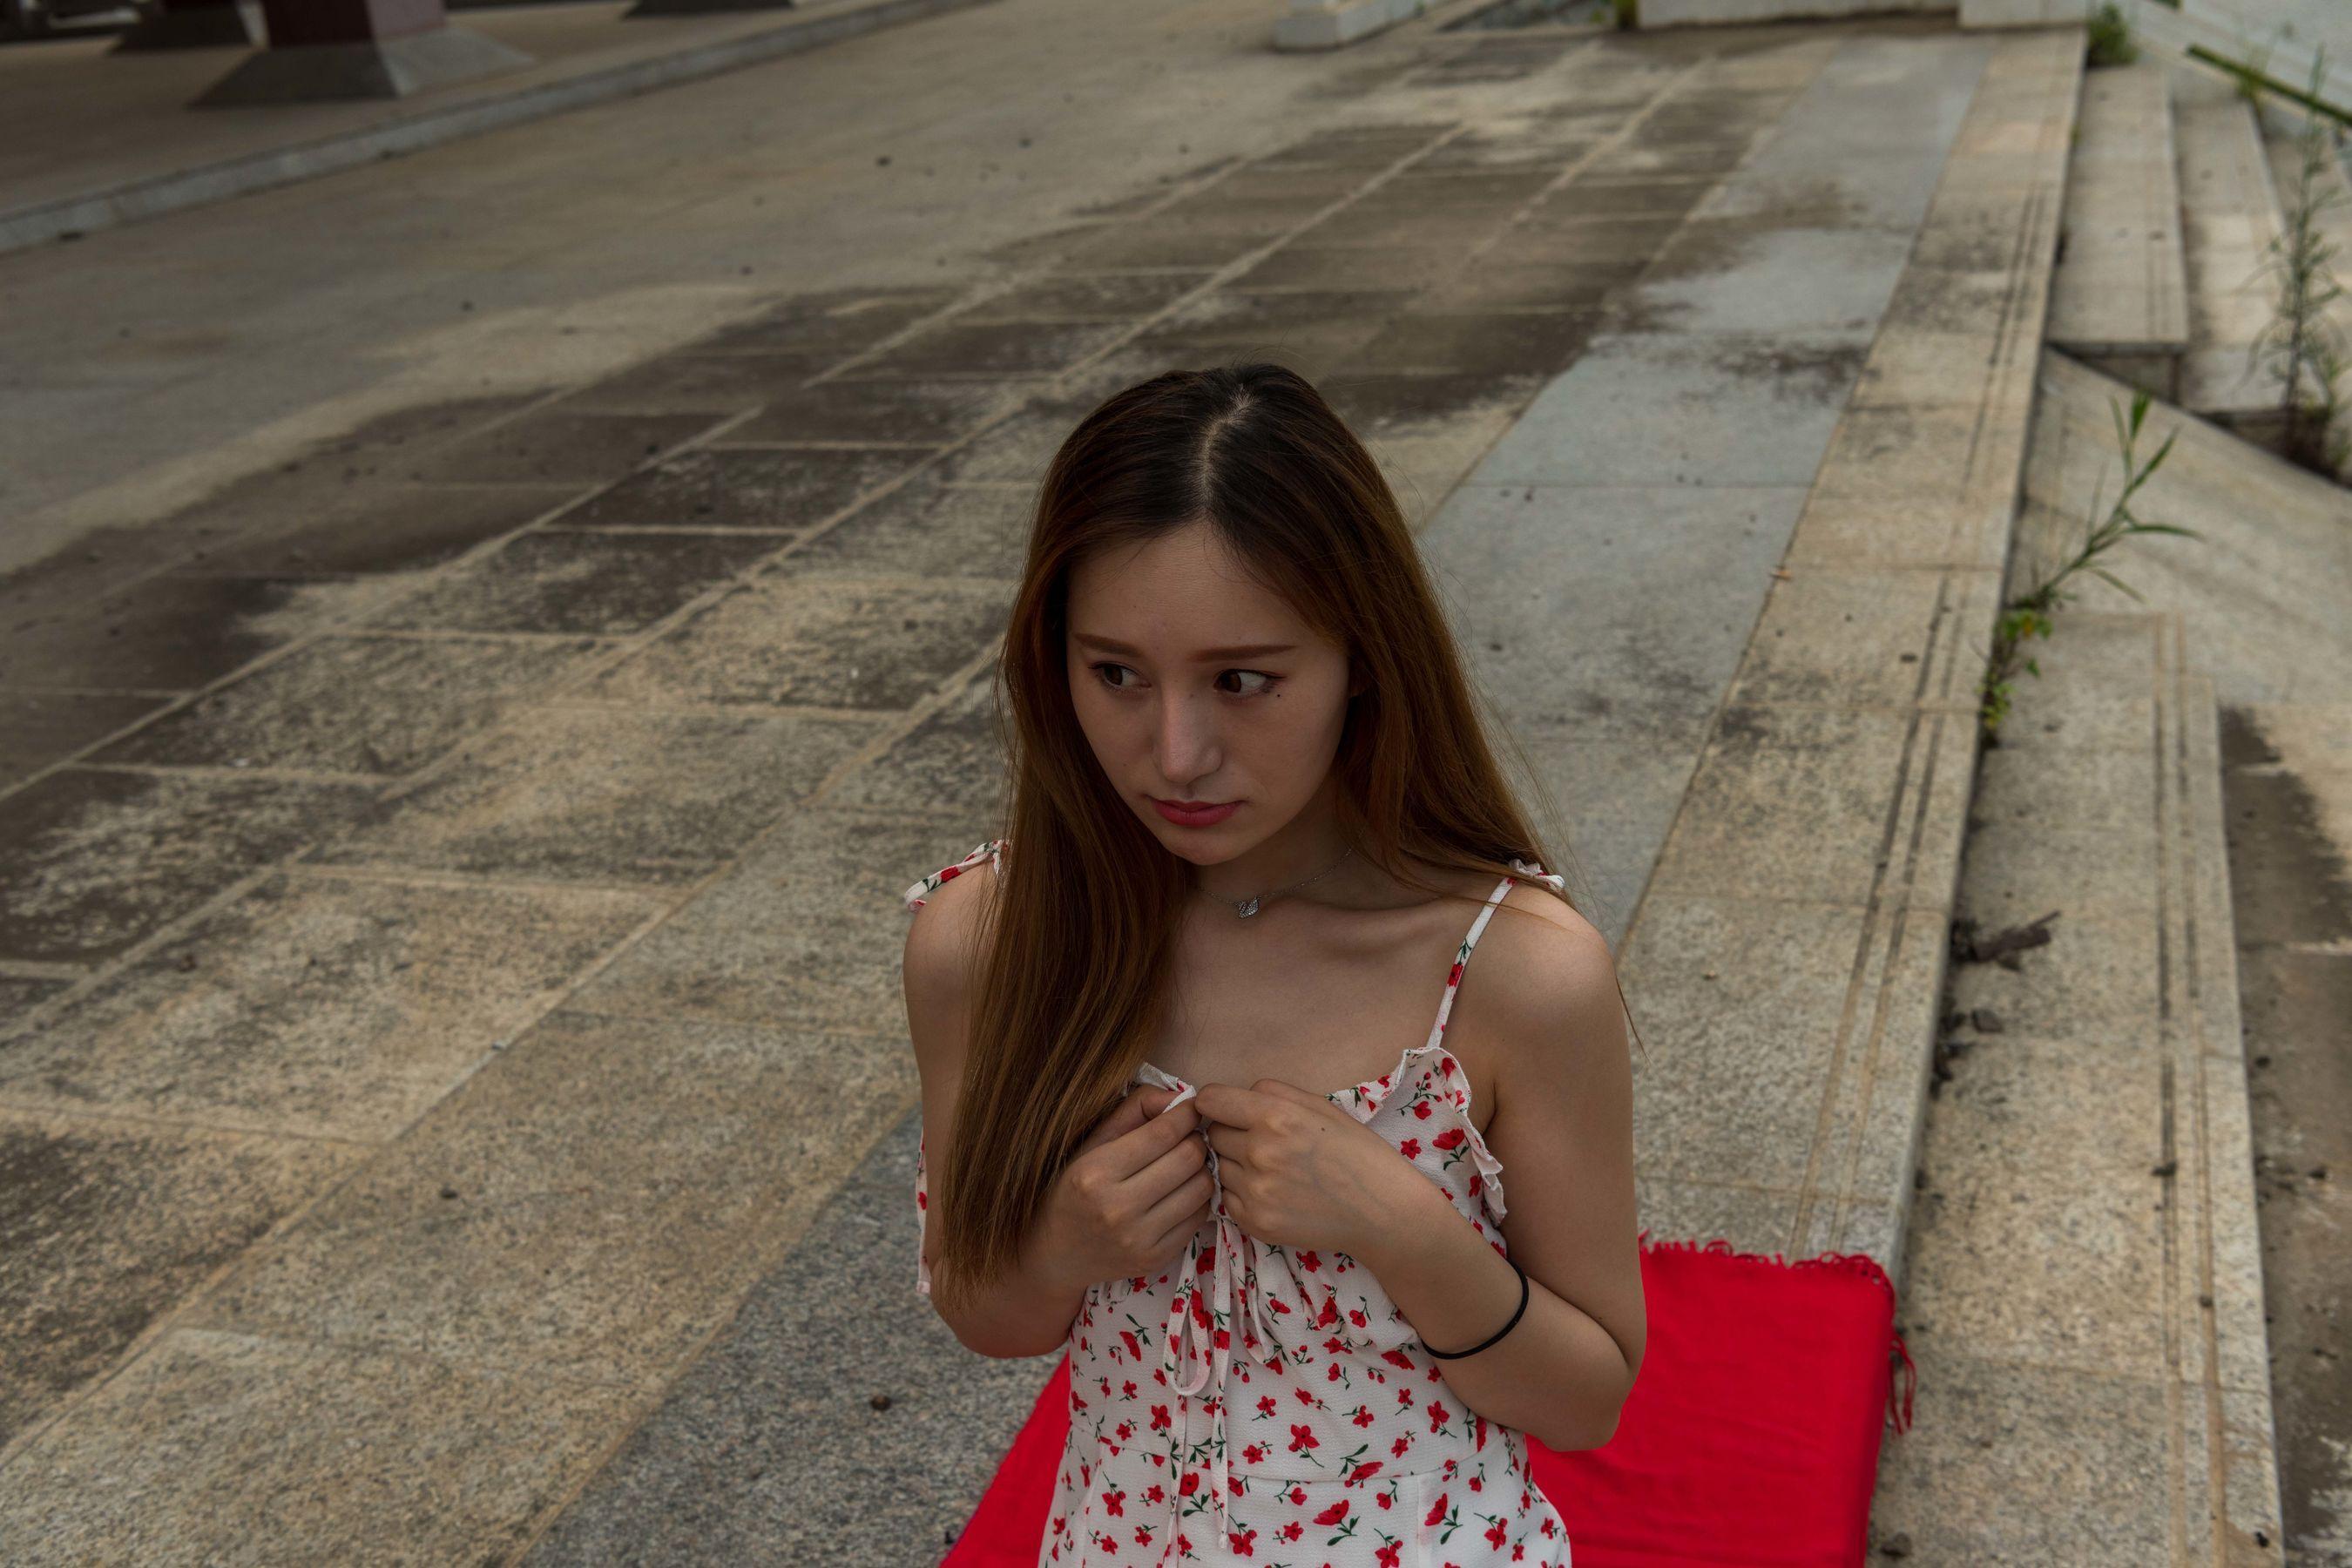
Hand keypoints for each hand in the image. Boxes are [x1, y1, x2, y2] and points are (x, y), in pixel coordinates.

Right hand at [1032, 1084, 1213, 1294]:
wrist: (1055, 1253)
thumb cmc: (1072, 1189)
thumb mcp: (1091, 1143)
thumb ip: (1133, 1111)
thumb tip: (1177, 1098)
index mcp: (1095, 1173)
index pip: (1162, 1134)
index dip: (1185, 1114)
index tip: (1189, 1109)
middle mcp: (1117, 1209)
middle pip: (1188, 1158)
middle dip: (1195, 1140)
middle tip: (1188, 1137)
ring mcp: (1138, 1239)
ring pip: (1201, 1187)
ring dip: (1200, 1169)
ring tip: (1184, 1165)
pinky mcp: (1155, 1259)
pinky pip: (1199, 1217)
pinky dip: (1197, 1198)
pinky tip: (1180, 1192)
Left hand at [1193, 1079, 1421, 1258]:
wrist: (1381, 1211)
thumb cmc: (1356, 1152)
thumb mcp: (1321, 1106)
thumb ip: (1273, 1092)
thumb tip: (1235, 1095)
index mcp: (1276, 1116)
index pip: (1211, 1100)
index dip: (1216, 1103)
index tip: (1225, 1109)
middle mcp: (1260, 1152)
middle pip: (1213, 1134)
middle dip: (1231, 1134)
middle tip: (1263, 1142)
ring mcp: (1255, 1190)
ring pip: (1219, 1166)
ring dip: (1237, 1165)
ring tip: (1273, 1170)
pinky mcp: (1255, 1221)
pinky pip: (1228, 1197)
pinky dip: (1243, 1194)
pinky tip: (1274, 1193)